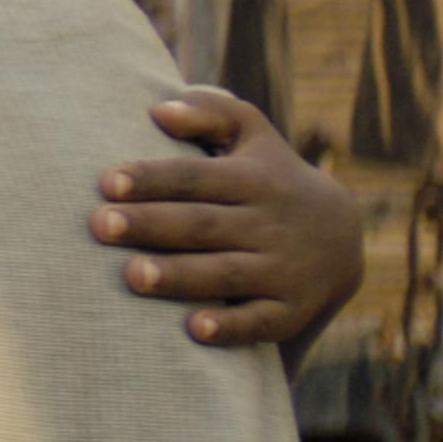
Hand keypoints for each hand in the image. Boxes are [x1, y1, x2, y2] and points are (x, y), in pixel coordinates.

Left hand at [93, 90, 364, 347]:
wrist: (343, 235)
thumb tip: (159, 110)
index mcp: (252, 179)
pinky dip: (232, 327)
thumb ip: (210, 113)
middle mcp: (268, 223)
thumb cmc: (270, 177)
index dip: (152, 178)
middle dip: (151, 225)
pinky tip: (195, 330)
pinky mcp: (290, 309)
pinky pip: (261, 321)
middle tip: (99, 226)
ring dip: (179, 276)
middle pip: (202, 224)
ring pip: (225, 273)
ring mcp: (282, 268)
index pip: (195, 176)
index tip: (107, 182)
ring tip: (131, 275)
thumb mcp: (253, 136)